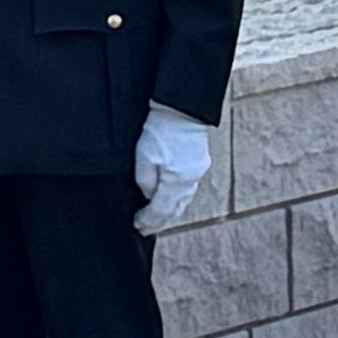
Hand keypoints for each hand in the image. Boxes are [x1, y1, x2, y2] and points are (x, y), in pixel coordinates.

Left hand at [132, 106, 213, 237]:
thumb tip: (149, 196)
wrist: (181, 107)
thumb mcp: (143, 157)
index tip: (138, 227)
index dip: (149, 221)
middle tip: (146, 229)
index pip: (161, 210)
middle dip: (160, 222)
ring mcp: (197, 171)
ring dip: (170, 212)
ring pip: (183, 200)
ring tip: (157, 219)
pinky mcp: (198, 162)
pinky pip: (187, 189)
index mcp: (176, 181)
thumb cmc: (160, 129)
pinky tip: (171, 199)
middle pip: (175, 209)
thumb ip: (145, 181)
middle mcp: (190, 180)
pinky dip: (177, 199)